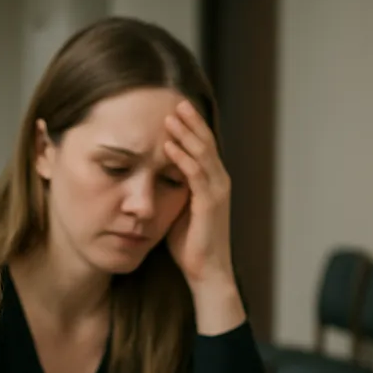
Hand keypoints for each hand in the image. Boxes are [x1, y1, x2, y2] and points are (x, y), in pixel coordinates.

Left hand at [164, 102, 243, 330]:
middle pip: (205, 142)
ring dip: (186, 133)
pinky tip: (168, 145)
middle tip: (176, 100)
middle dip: (191, 121)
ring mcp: (217, 192)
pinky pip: (195, 174)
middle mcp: (219, 182)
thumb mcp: (178, 210)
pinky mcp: (209, 204)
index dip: (191, 127)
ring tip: (171, 115)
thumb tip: (153, 176)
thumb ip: (172, 190)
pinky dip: (182, 157)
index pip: (203, 146)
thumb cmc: (190, 246)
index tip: (174, 109)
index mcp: (212, 182)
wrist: (207, 273)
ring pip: (202, 153)